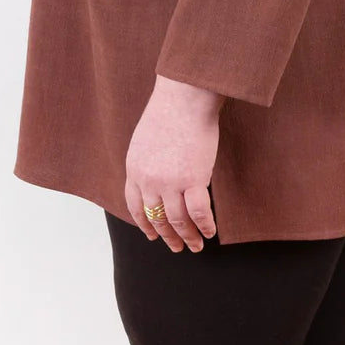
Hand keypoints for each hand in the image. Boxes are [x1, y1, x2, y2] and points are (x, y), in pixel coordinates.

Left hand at [124, 77, 222, 251]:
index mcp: (134, 168)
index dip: (144, 224)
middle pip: (156, 218)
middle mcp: (148, 180)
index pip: (135, 206)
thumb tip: (158, 175)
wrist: (184, 96)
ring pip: (177, 221)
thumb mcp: (145, 139)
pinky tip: (210, 231)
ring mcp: (169, 182)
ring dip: (187, 237)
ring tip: (196, 246)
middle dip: (167, 236)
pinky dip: (205, 226)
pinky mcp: (192, 180)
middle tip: (177, 247)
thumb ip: (148, 161)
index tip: (152, 235)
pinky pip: (198, 213)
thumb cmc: (170, 110)